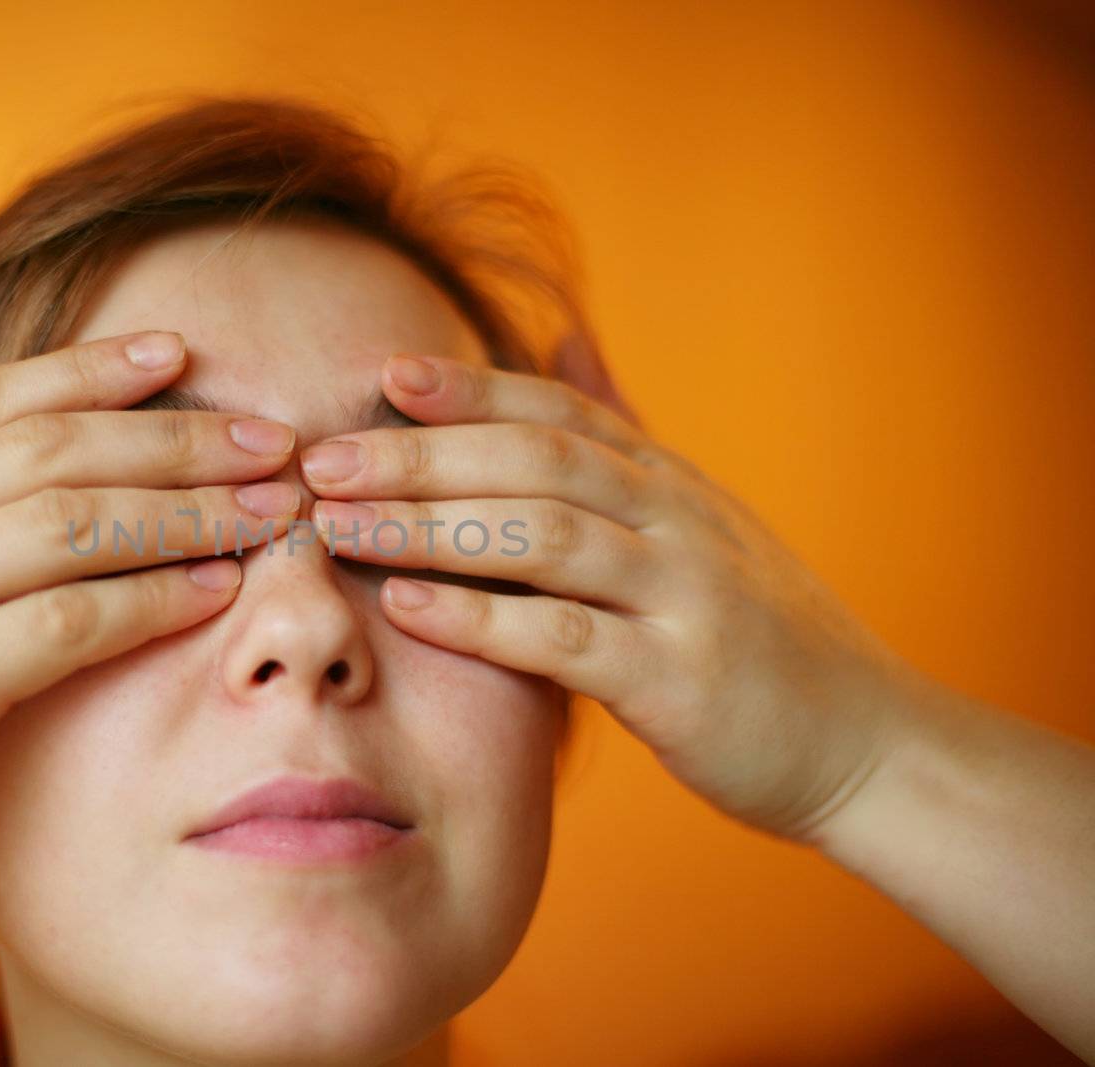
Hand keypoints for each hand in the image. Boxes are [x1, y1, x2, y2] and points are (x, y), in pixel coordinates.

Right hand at [0, 331, 299, 920]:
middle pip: (55, 448)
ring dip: (188, 512)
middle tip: (272, 435)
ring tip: (272, 509)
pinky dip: (150, 601)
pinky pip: (63, 624)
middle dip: (177, 437)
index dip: (92, 370)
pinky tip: (215, 594)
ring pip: (73, 522)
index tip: (178, 354)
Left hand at [299, 352, 918, 838]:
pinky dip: (481, 619)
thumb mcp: (699, 517)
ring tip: (340, 525)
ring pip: (542, 537)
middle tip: (323, 460)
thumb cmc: (759, 632)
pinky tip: (407, 608)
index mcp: (670, 481)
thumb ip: (625, 430)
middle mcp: (677, 520)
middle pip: (535, 462)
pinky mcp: (678, 680)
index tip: (383, 374)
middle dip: (423, 454)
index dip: (469, 390)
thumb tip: (563, 336)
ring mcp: (682, 596)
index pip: (557, 414)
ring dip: (431, 526)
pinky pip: (564, 639)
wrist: (864, 741)